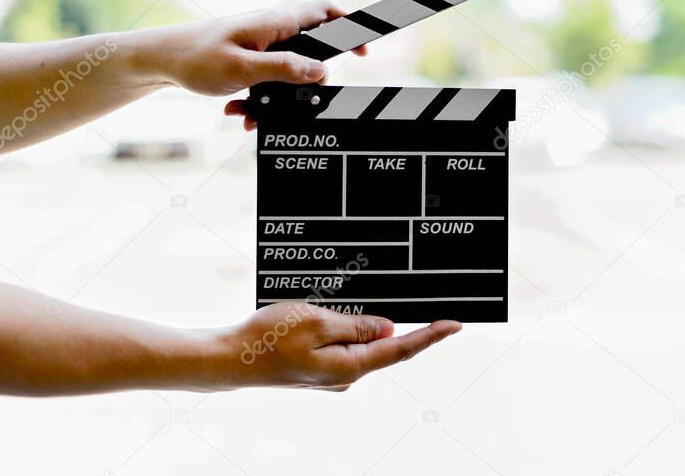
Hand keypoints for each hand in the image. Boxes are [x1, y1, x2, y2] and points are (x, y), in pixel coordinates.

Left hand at [140, 0, 365, 129]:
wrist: (158, 61)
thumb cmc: (195, 58)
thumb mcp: (243, 68)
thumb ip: (285, 69)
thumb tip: (321, 72)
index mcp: (275, 23)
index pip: (324, 13)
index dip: (350, 28)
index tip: (363, 52)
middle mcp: (272, 30)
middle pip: (311, 51)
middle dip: (307, 82)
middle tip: (300, 103)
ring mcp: (261, 44)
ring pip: (288, 72)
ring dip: (277, 98)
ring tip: (253, 113)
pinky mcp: (250, 59)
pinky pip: (268, 81)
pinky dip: (259, 100)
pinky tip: (240, 111)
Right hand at [219, 302, 460, 390]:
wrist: (228, 360)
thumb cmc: (268, 338)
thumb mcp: (318, 321)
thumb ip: (356, 325)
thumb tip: (388, 328)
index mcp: (350, 367)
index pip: (401, 348)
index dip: (431, 335)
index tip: (456, 324)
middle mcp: (345, 377)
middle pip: (385, 348)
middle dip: (405, 328)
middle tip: (424, 310)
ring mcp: (331, 376)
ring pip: (362, 345)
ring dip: (369, 327)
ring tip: (356, 309)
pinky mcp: (318, 370)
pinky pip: (344, 348)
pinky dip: (349, 332)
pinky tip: (342, 318)